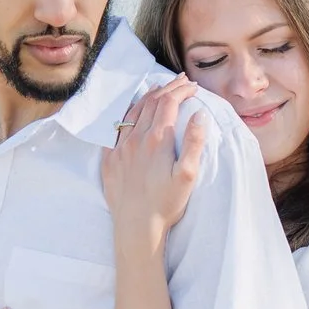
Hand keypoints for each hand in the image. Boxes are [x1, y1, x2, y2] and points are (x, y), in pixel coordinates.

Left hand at [100, 82, 205, 250]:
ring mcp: (119, 148)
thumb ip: (194, 142)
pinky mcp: (109, 159)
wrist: (135, 227)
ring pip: (133, 111)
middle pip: (151, 102)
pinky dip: (129, 113)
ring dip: (148, 96)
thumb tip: (199, 114)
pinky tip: (133, 112)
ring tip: (159, 88)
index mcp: (156, 140)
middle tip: (180, 82)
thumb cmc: (165, 204)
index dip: (181, 91)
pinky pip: (117, 127)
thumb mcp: (188, 175)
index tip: (191, 87)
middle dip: (167, 88)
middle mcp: (135, 138)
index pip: (168, 103)